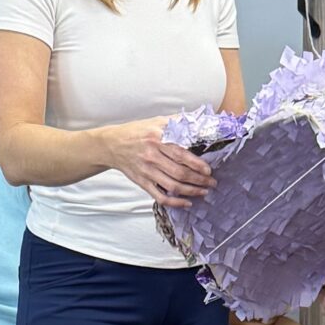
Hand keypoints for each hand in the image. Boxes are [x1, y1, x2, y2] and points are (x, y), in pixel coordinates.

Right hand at [102, 119, 217, 206]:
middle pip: (179, 172)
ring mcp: (147, 171)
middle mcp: (152, 155)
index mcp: (157, 138)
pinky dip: (175, 202)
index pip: (180, 154)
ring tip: (204, 192)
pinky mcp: (142, 182)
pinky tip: (187, 202)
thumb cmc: (137, 132)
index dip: (196, 164)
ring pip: (173, 186)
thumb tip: (198, 122)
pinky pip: (160, 197)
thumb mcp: (156, 122)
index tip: (208, 170)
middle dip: (199, 180)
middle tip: (211, 183)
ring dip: (191, 191)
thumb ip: (176, 123)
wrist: (113, 144)